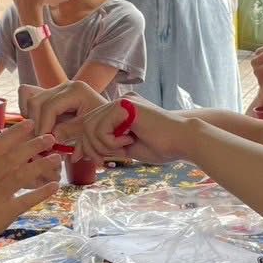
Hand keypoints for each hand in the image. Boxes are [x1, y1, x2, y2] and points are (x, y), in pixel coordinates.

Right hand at [0, 121, 61, 241]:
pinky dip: (41, 193)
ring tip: (56, 158)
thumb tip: (12, 143)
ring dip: (40, 165)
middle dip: (33, 146)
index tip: (31, 123)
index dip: (15, 133)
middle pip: (12, 158)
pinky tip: (55, 185)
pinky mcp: (5, 213)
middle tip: (50, 138)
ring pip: (20, 176)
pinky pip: (26, 200)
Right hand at [19, 81, 107, 140]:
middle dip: (36, 123)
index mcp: (76, 91)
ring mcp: (57, 88)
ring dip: (31, 118)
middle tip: (41, 141)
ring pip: (30, 98)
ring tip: (40, 135)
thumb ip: (69, 132)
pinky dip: (29, 111)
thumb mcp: (88, 130)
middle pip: (36, 101)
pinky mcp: (52, 94)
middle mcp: (65, 85)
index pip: (50, 106)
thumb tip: (50, 137)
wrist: (111, 118)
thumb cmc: (103, 125)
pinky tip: (38, 126)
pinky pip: (30, 96)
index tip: (45, 142)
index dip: (44, 126)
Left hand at [65, 98, 188, 165]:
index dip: (84, 143)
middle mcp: (119, 103)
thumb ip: (105, 147)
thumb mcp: (126, 149)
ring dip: (102, 146)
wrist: (183, 141)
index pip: (90, 124)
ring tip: (122, 150)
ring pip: (91, 126)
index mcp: (120, 111)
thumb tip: (79, 153)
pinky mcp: (125, 105)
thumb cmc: (161, 147)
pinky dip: (111, 141)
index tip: (85, 160)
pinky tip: (129, 141)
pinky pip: (102, 127)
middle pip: (86, 124)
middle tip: (102, 161)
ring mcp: (122, 101)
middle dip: (89, 147)